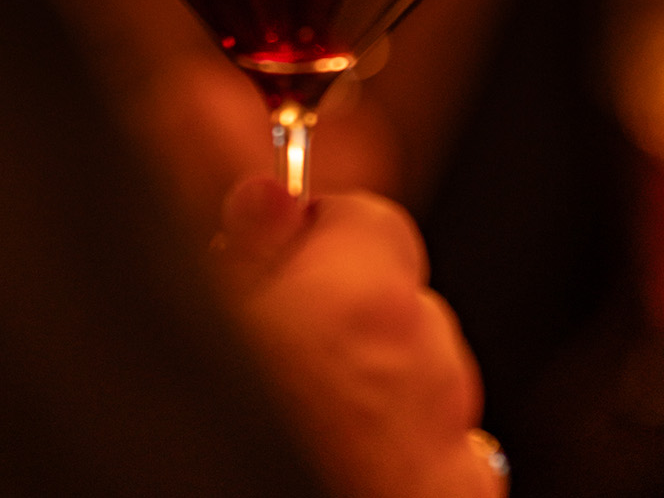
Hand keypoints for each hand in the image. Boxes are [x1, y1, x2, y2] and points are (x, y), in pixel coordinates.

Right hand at [214, 178, 507, 497]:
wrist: (241, 483)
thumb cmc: (205, 424)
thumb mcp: (201, 316)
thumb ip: (245, 250)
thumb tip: (268, 196)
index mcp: (352, 297)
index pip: (372, 220)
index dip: (323, 246)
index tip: (288, 276)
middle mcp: (421, 360)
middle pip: (407, 301)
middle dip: (360, 324)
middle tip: (292, 369)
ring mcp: (451, 440)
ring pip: (435, 380)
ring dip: (394, 397)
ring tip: (320, 431)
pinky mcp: (463, 495)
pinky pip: (462, 455)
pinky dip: (425, 461)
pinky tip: (358, 469)